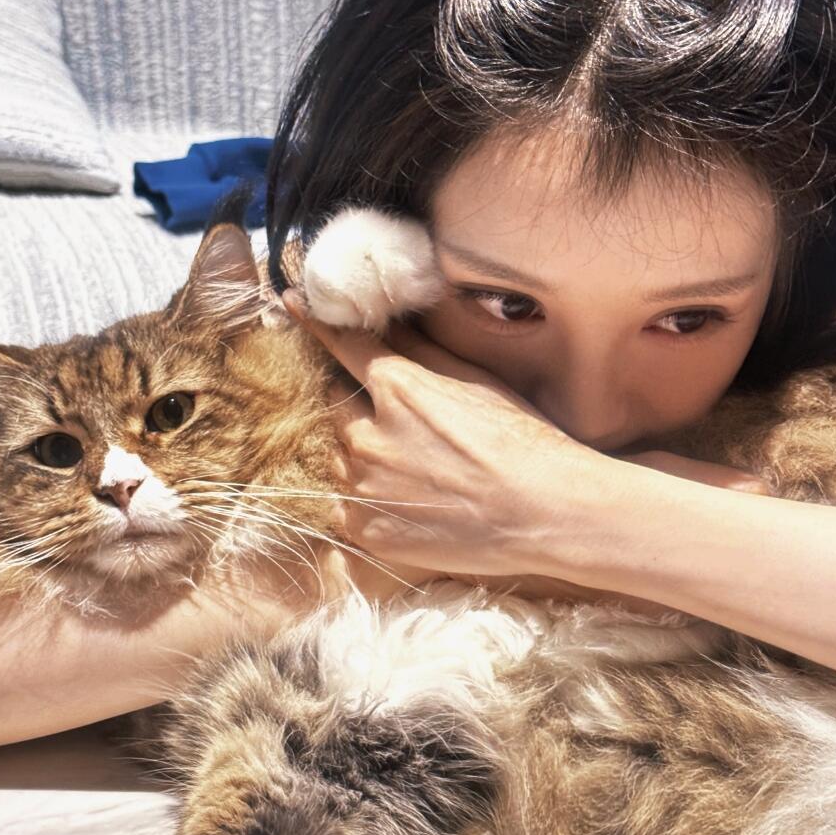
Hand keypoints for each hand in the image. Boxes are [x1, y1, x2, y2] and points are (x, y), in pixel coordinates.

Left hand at [284, 291, 604, 577]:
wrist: (543, 514)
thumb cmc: (522, 440)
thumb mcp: (476, 381)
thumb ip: (423, 349)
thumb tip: (389, 319)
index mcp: (395, 388)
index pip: (342, 345)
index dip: (318, 324)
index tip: (292, 305)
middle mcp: (366, 434)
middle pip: (337, 405)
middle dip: (357, 404)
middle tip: (398, 421)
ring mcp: (362, 486)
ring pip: (339, 455)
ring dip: (359, 452)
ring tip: (410, 468)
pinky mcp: (364, 529)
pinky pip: (346, 502)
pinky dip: (365, 497)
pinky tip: (406, 501)